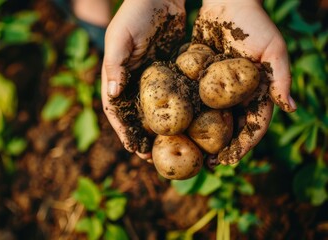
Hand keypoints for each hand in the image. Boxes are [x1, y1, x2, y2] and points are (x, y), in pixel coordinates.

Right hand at [101, 0, 185, 158]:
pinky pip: (173, 95)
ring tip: (171, 147)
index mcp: (116, 75)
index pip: (116, 109)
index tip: (132, 148)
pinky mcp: (170, 72)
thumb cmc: (136, 13)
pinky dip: (178, 111)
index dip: (123, 130)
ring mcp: (152, 77)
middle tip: (153, 157)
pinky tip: (188, 124)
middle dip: (142, 137)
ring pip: (155, 110)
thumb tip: (113, 96)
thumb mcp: (120, 38)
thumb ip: (115, 66)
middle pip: (136, 115)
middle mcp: (133, 80)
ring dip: (161, 129)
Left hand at [193, 0, 296, 163]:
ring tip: (189, 152)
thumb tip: (290, 108)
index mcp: (256, 92)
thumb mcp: (273, 49)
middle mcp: (236, 94)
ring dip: (201, 137)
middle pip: (229, 127)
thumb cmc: (254, 23)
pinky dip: (186, 115)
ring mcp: (217, 88)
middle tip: (207, 164)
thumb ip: (281, 77)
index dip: (243, 144)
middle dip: (220, 147)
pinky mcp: (199, 78)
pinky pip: (193, 100)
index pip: (253, 125)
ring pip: (210, 118)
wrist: (226, 2)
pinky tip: (174, 127)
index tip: (230, 161)